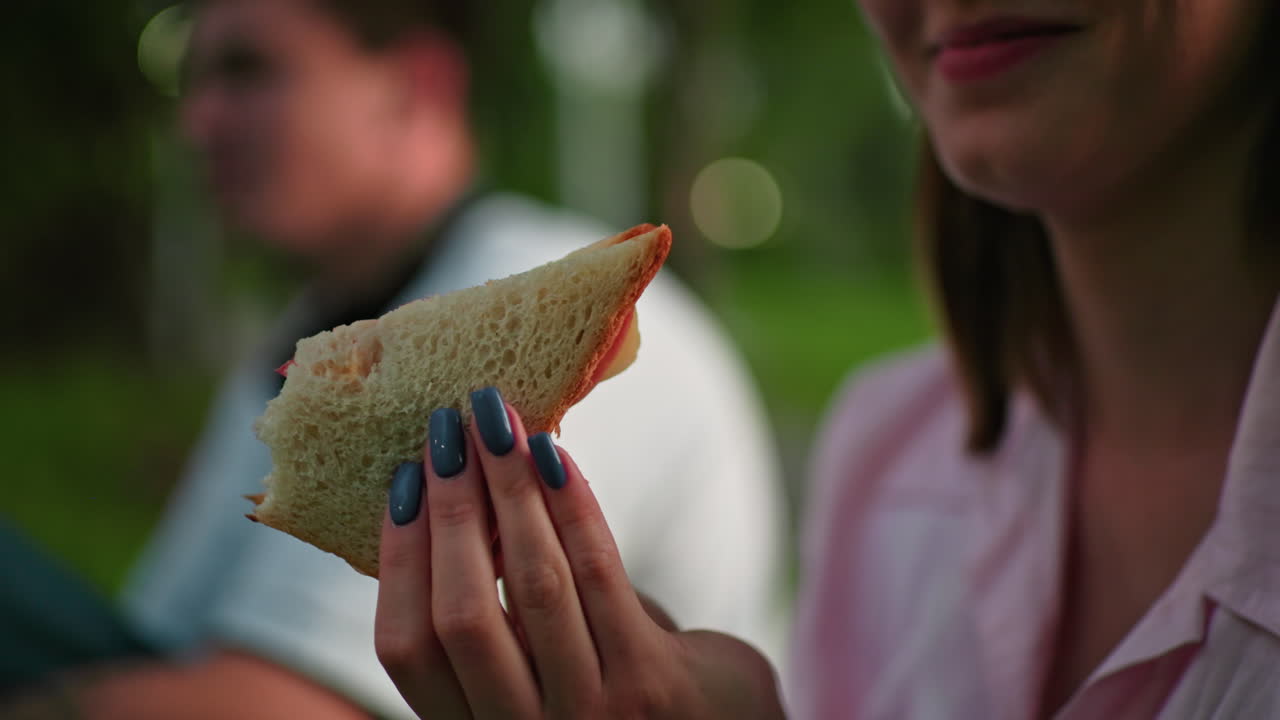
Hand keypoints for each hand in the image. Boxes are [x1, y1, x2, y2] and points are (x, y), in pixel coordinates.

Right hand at [374, 386, 784, 718]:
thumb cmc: (612, 683)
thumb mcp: (536, 670)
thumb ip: (495, 614)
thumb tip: (456, 488)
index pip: (406, 647)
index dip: (398, 558)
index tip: (402, 481)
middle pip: (461, 617)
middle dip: (451, 511)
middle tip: (447, 432)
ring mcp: (588, 717)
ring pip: (534, 587)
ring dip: (511, 491)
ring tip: (499, 425)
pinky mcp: (649, 686)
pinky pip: (598, 575)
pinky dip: (572, 506)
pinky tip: (554, 455)